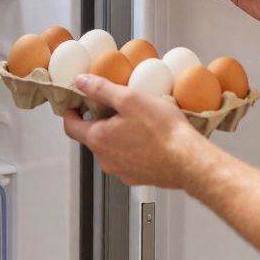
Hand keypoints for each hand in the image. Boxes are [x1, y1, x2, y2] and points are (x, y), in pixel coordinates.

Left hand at [62, 74, 207, 187]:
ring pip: (111, 149)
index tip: (77, 104)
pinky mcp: (138, 177)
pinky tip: (149, 139)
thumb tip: (81, 82)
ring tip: (138, 122)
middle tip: (117, 107)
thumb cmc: (162, 131)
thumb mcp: (129, 99)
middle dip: (100, 121)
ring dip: (118, 135)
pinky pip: (128, 160)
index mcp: (98, 139)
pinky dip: (133, 149)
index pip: (71, 127)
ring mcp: (121, 171)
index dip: (71, 113)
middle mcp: (105, 159)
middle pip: (92, 137)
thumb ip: (101, 89)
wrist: (189, 161)